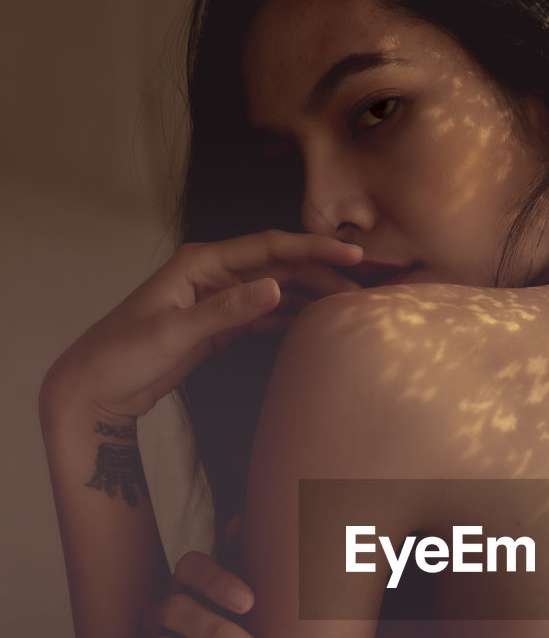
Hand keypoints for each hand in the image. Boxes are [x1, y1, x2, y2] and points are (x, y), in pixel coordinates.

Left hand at [40, 230, 364, 423]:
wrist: (96, 389)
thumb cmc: (123, 355)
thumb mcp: (176, 332)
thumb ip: (227, 311)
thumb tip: (275, 288)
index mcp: (200, 263)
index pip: (268, 248)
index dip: (313, 249)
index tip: (351, 254)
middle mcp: (211, 276)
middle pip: (278, 266)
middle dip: (320, 272)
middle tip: (363, 286)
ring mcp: (215, 301)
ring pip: (274, 290)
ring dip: (309, 295)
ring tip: (348, 306)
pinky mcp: (216, 328)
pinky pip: (262, 316)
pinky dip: (288, 318)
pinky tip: (315, 323)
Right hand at [137, 517, 262, 637]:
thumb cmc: (241, 634)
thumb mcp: (250, 603)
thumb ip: (250, 565)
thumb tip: (242, 520)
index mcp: (188, 585)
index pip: (190, 568)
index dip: (216, 581)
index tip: (251, 601)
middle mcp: (161, 612)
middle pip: (177, 611)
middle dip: (219, 633)